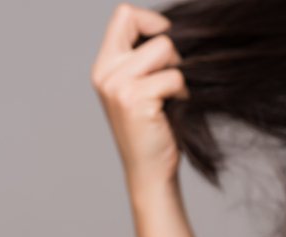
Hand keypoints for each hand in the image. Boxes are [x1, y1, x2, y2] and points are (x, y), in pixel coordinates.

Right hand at [91, 3, 187, 188]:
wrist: (149, 172)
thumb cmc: (151, 130)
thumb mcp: (139, 87)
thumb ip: (142, 58)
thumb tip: (172, 28)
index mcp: (104, 66)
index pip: (124, 14)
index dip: (152, 21)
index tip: (165, 45)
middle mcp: (105, 73)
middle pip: (152, 30)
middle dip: (172, 52)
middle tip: (170, 81)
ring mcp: (118, 85)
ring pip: (166, 49)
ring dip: (178, 73)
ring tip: (170, 97)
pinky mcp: (135, 99)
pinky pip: (174, 76)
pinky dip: (182, 92)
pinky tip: (173, 110)